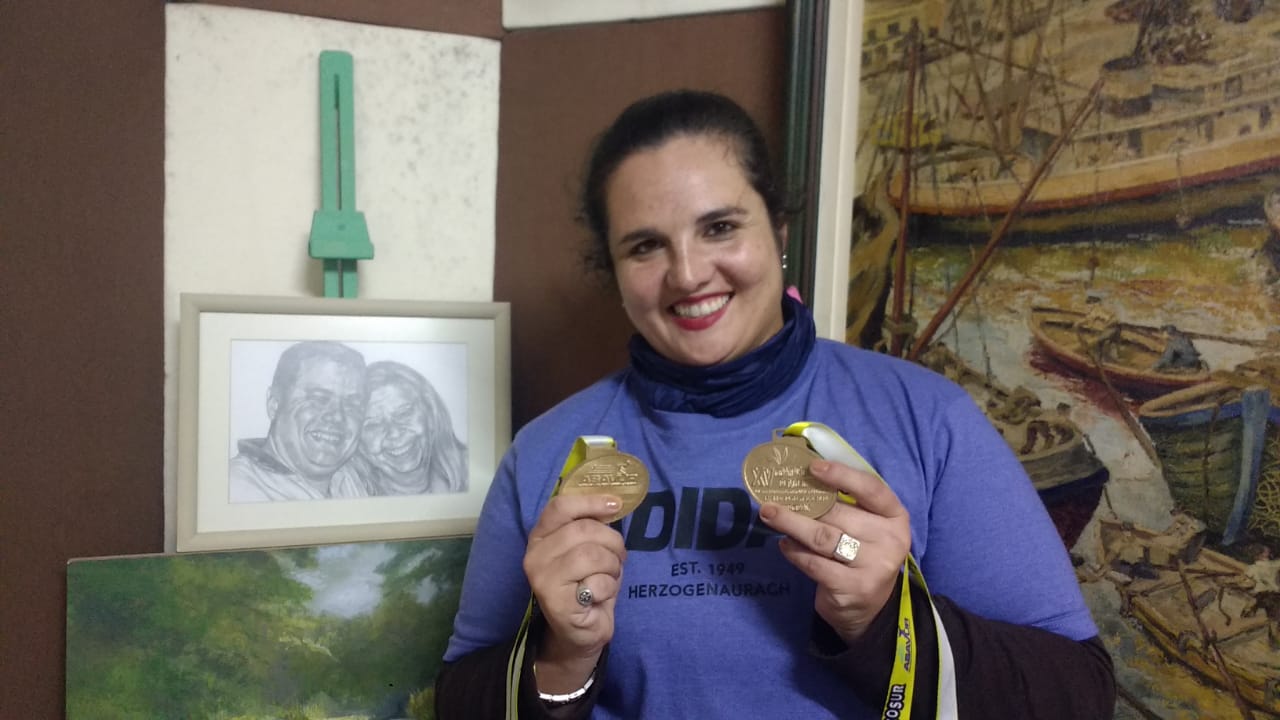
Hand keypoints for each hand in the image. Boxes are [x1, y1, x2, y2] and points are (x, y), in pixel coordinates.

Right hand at [523, 493, 626, 691]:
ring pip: (592, 554)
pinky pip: (597, 583)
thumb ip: (591, 527)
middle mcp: (535, 556)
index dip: (590, 502)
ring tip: (609, 577)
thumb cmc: (586, 585)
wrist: (579, 632)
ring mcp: (542, 579)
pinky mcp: (556, 603)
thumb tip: (612, 501)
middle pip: (583, 530)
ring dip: (612, 566)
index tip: (615, 504)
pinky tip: (599, 597)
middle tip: (618, 556)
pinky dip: (608, 588)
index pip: (560, 507)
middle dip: (612, 542)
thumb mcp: (587, 549)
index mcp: (540, 537)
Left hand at [757, 459, 910, 643]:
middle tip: (772, 495)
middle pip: (839, 513)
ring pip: (823, 537)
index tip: (812, 467)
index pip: (872, 488)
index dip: (842, 475)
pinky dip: (795, 552)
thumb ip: (846, 504)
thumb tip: (803, 477)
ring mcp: (874, 566)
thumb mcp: (865, 527)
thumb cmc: (861, 555)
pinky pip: (815, 563)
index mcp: (895, 517)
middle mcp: (890, 540)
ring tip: (769, 514)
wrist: (869, 609)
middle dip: (802, 502)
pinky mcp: (854, 588)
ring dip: (791, 523)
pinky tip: (784, 544)